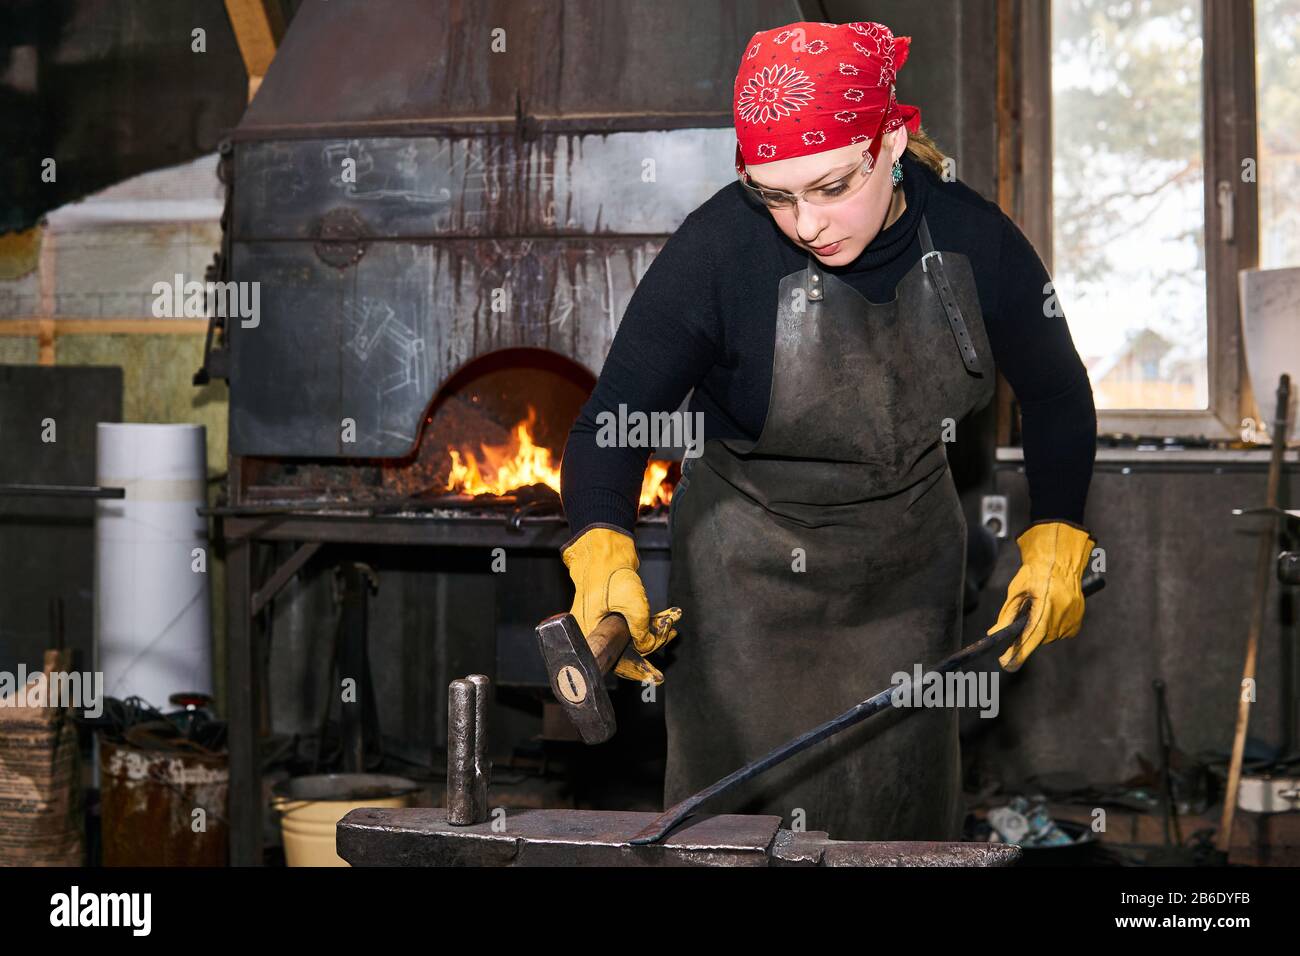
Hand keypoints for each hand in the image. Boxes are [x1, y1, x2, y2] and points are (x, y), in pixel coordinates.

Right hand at [561, 526, 681, 682]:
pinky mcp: (609, 611)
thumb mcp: (633, 603)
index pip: (615, 660)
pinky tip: (664, 617)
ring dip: (652, 630)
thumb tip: (647, 645)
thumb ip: (642, 629)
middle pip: (624, 649)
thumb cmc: (609, 571)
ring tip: (670, 623)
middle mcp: (593, 630)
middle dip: (650, 644)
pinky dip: (647, 621)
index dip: (636, 669)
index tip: (654, 676)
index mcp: (590, 633)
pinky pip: (630, 623)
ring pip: (630, 635)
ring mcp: (601, 620)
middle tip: (669, 637)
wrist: (604, 547)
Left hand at [990, 521, 1095, 671]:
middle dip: (1027, 634)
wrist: (1060, 562)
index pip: (1031, 637)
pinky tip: (1050, 611)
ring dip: (1040, 629)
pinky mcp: (1078, 621)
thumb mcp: (1017, 591)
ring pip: (1049, 636)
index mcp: (1046, 606)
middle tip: (1025, 616)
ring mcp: (1072, 620)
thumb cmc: (1035, 573)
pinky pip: (1060, 632)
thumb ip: (1007, 615)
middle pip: (1039, 639)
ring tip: (1039, 608)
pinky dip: (1051, 626)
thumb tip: (994, 633)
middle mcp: (1062, 616)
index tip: (1006, 663)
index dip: (1018, 652)